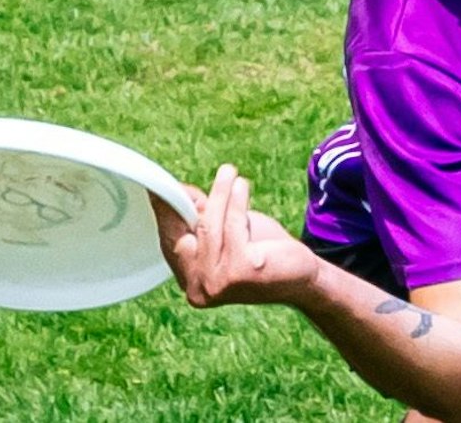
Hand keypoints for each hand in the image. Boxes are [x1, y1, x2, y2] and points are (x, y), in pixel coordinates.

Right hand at [154, 164, 319, 307]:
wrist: (301, 277)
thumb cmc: (262, 252)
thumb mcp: (226, 233)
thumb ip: (202, 217)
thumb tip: (179, 190)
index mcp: (191, 282)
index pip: (170, 244)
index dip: (165, 214)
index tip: (160, 188)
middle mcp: (200, 288)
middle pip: (185, 234)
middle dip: (187, 200)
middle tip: (189, 178)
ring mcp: (218, 283)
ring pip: (210, 227)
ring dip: (219, 194)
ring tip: (228, 172)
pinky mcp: (241, 271)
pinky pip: (233, 226)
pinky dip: (236, 202)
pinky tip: (241, 185)